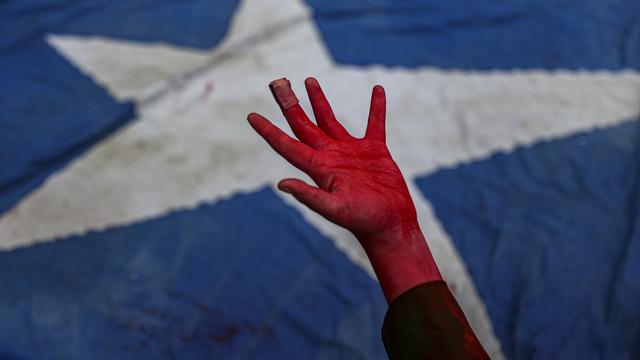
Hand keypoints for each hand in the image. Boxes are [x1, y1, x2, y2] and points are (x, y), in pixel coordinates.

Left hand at [247, 78, 416, 243]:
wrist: (391, 224)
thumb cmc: (363, 220)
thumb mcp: (335, 209)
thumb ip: (309, 196)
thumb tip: (281, 184)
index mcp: (318, 168)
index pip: (287, 144)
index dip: (268, 131)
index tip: (251, 116)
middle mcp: (330, 156)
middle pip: (304, 125)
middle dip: (290, 105)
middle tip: (278, 84)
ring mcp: (351, 151)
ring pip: (330, 119)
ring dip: (319, 100)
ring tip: (309, 81)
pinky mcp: (374, 151)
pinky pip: (374, 123)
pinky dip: (376, 107)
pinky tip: (377, 90)